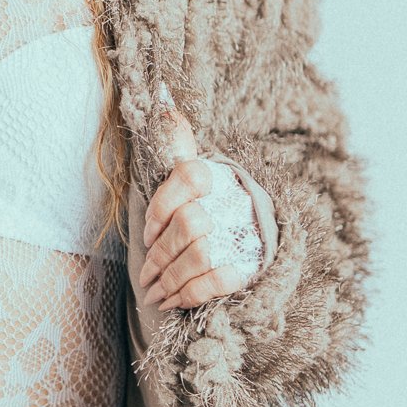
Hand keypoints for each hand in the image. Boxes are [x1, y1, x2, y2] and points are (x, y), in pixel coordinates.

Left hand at [137, 104, 252, 310]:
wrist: (261, 233)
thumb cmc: (214, 201)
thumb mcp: (197, 169)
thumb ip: (178, 140)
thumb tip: (164, 103)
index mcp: (218, 176)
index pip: (188, 176)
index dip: (162, 207)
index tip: (148, 235)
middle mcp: (234, 203)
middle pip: (190, 225)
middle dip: (161, 255)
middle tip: (145, 275)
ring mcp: (246, 236)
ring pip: (201, 256)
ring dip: (170, 279)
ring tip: (154, 293)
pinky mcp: (253, 266)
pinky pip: (218, 283)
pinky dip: (191, 296)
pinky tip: (174, 302)